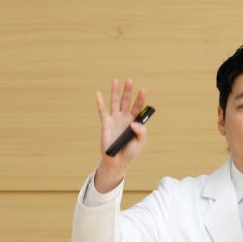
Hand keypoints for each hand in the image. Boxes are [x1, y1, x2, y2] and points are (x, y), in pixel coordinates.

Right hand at [94, 78, 147, 192]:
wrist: (118, 160)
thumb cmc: (131, 151)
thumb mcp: (141, 143)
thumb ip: (141, 132)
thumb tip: (134, 123)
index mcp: (135, 121)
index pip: (139, 107)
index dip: (140, 98)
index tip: (143, 90)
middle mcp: (125, 117)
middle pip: (127, 101)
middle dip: (128, 91)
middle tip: (130, 80)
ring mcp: (115, 119)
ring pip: (115, 102)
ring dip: (115, 92)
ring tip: (116, 80)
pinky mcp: (106, 123)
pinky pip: (102, 111)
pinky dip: (100, 102)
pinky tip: (99, 93)